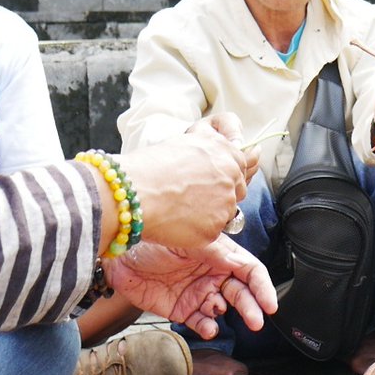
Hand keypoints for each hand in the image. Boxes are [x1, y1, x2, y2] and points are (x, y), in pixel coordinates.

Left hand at [106, 234, 277, 338]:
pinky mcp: (182, 310)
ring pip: (223, 309)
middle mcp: (212, 274)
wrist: (119, 254)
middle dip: (251, 306)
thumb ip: (215, 252)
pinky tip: (207, 327)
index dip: (262, 286)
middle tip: (257, 320)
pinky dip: (208, 327)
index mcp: (219, 253)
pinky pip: (201, 323)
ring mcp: (198, 292)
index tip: (270, 303)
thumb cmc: (152, 238)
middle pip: (241, 292)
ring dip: (228, 316)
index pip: (249, 270)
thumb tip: (240, 264)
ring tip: (220, 314)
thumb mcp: (188, 239)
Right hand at [117, 116, 254, 247]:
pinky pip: (212, 231)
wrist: (133, 193)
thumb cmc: (149, 167)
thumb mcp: (183, 143)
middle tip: (194, 197)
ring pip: (226, 212)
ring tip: (180, 209)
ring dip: (210, 213)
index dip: (224, 173)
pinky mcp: (216, 228)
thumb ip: (208, 150)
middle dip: (221, 194)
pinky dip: (198, 230)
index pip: (241, 163)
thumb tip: (219, 151)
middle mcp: (230, 175)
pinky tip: (177, 222)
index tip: (211, 180)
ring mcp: (226, 202)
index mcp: (223, 150)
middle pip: (238, 189)